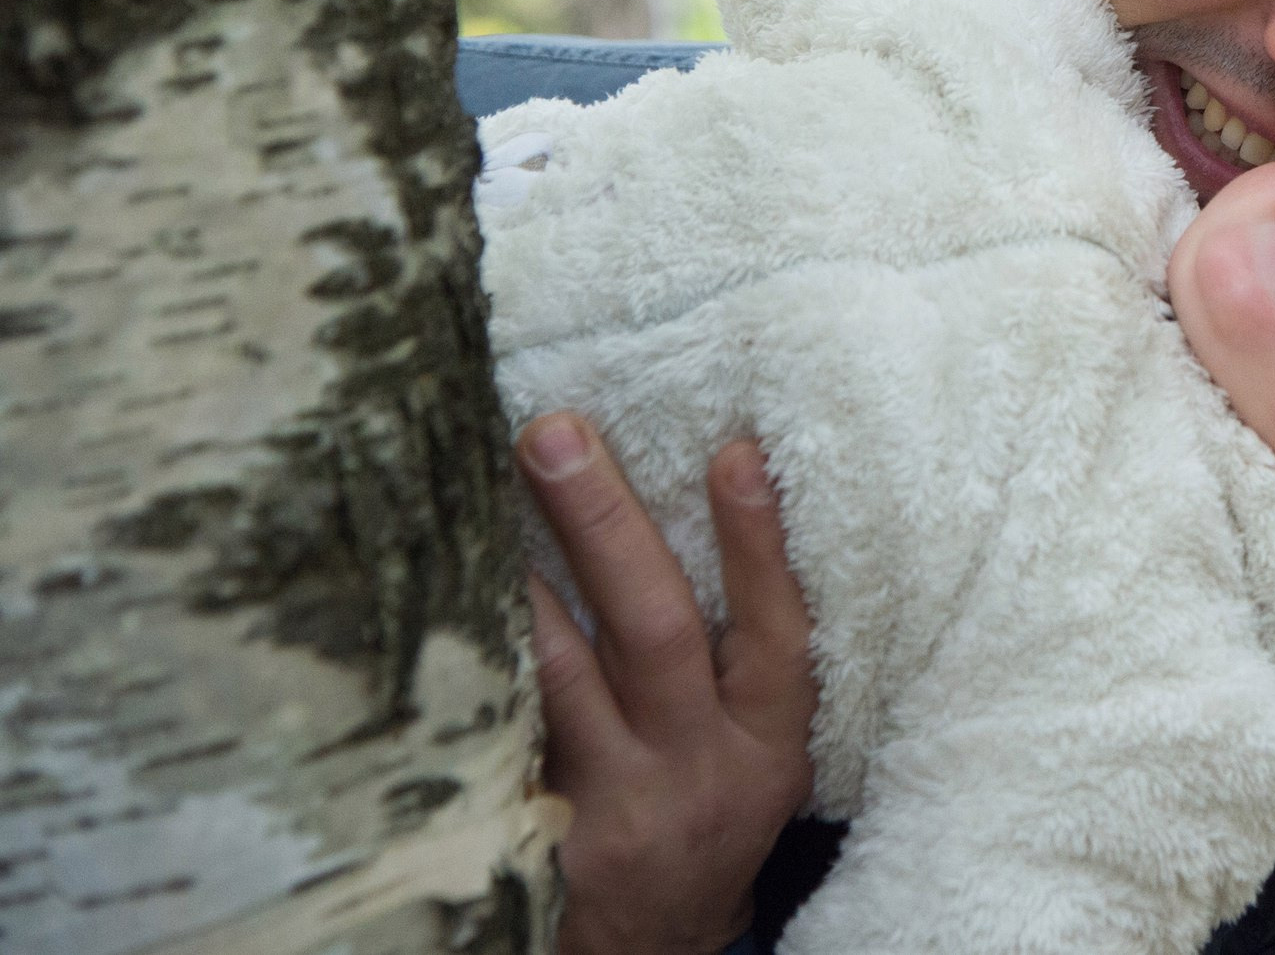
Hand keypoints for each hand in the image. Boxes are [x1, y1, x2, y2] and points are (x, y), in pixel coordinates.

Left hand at [517, 414, 818, 954]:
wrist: (651, 944)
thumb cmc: (706, 800)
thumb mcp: (753, 739)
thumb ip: (739, 646)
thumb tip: (709, 476)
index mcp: (770, 738)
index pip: (778, 629)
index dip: (759, 542)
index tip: (734, 450)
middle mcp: (700, 768)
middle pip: (655, 632)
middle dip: (605, 523)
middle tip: (553, 435)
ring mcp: (615, 806)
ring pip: (560, 678)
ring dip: (516, 576)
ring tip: (474, 492)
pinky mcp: (535, 836)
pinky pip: (497, 733)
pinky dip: (472, 661)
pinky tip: (431, 602)